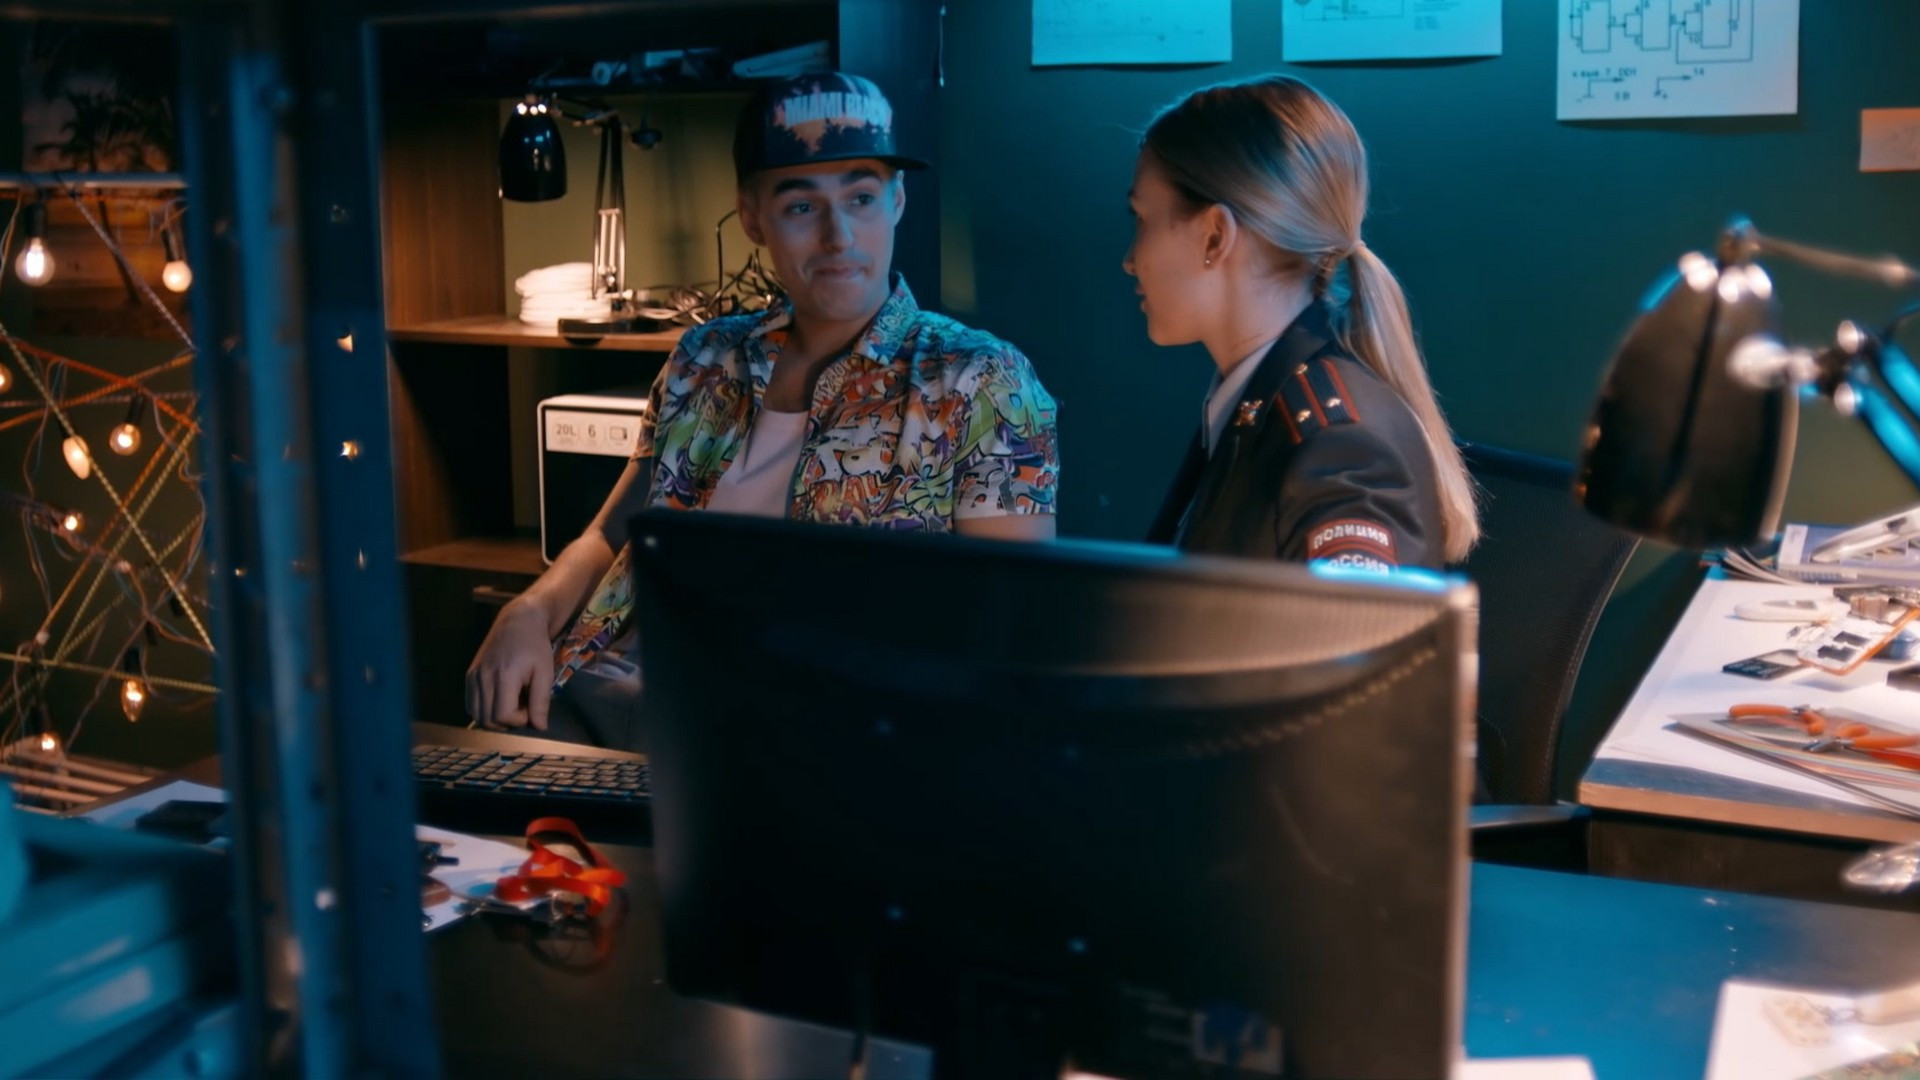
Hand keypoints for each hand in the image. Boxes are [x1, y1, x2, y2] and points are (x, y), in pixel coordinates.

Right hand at [465, 601, 555, 731]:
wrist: (517, 622)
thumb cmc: (535, 646)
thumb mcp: (545, 673)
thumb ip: (541, 701)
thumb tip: (539, 727)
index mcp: (504, 676)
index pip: (503, 716)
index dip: (519, 720)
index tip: (531, 708)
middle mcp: (483, 677)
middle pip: (487, 720)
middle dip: (507, 723)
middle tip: (522, 708)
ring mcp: (473, 676)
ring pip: (477, 715)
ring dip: (494, 719)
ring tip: (512, 705)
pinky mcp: (469, 675)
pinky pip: (471, 704)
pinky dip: (484, 710)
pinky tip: (499, 700)